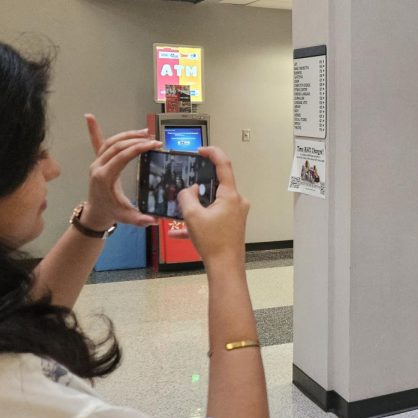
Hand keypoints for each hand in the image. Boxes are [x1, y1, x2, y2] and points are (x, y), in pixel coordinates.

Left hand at [80, 114, 159, 231]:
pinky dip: (93, 129)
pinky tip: (89, 117)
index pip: (123, 156)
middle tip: (154, 140)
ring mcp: (96, 162)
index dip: (140, 148)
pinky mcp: (97, 161)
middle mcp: (98, 166)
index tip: (155, 145)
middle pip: (118, 146)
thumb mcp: (126, 218)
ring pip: (111, 141)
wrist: (95, 213)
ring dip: (128, 135)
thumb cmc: (112, 213)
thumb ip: (139, 220)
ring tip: (144, 133)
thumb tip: (155, 220)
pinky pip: (96, 143)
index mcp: (105, 176)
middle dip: (137, 140)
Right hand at [178, 146, 248, 266]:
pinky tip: (180, 232)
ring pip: (213, 201)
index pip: (224, 165)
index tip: (201, 150)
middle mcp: (237, 201)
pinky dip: (199, 220)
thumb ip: (187, 196)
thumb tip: (190, 189)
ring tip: (180, 211)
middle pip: (217, 184)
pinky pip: (214, 216)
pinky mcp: (233, 223)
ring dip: (196, 206)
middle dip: (200, 184)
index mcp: (230, 195)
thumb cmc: (213, 243)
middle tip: (185, 184)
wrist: (225, 267)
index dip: (213, 153)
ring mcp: (237, 213)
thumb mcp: (192, 216)